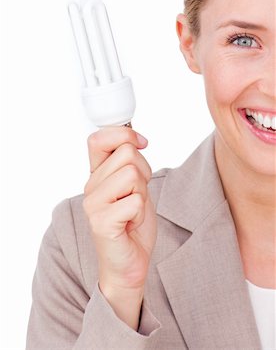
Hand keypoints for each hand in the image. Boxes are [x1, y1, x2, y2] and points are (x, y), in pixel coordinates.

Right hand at [83, 126, 156, 292]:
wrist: (129, 262)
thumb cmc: (132, 223)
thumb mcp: (133, 185)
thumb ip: (129, 162)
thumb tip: (137, 139)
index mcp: (96, 174)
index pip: (98, 139)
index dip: (124, 133)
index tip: (142, 144)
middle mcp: (90, 186)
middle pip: (127, 154)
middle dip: (144, 172)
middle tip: (137, 195)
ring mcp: (93, 204)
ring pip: (132, 174)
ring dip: (142, 193)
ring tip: (133, 210)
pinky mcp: (101, 222)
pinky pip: (135, 201)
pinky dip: (141, 213)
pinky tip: (131, 224)